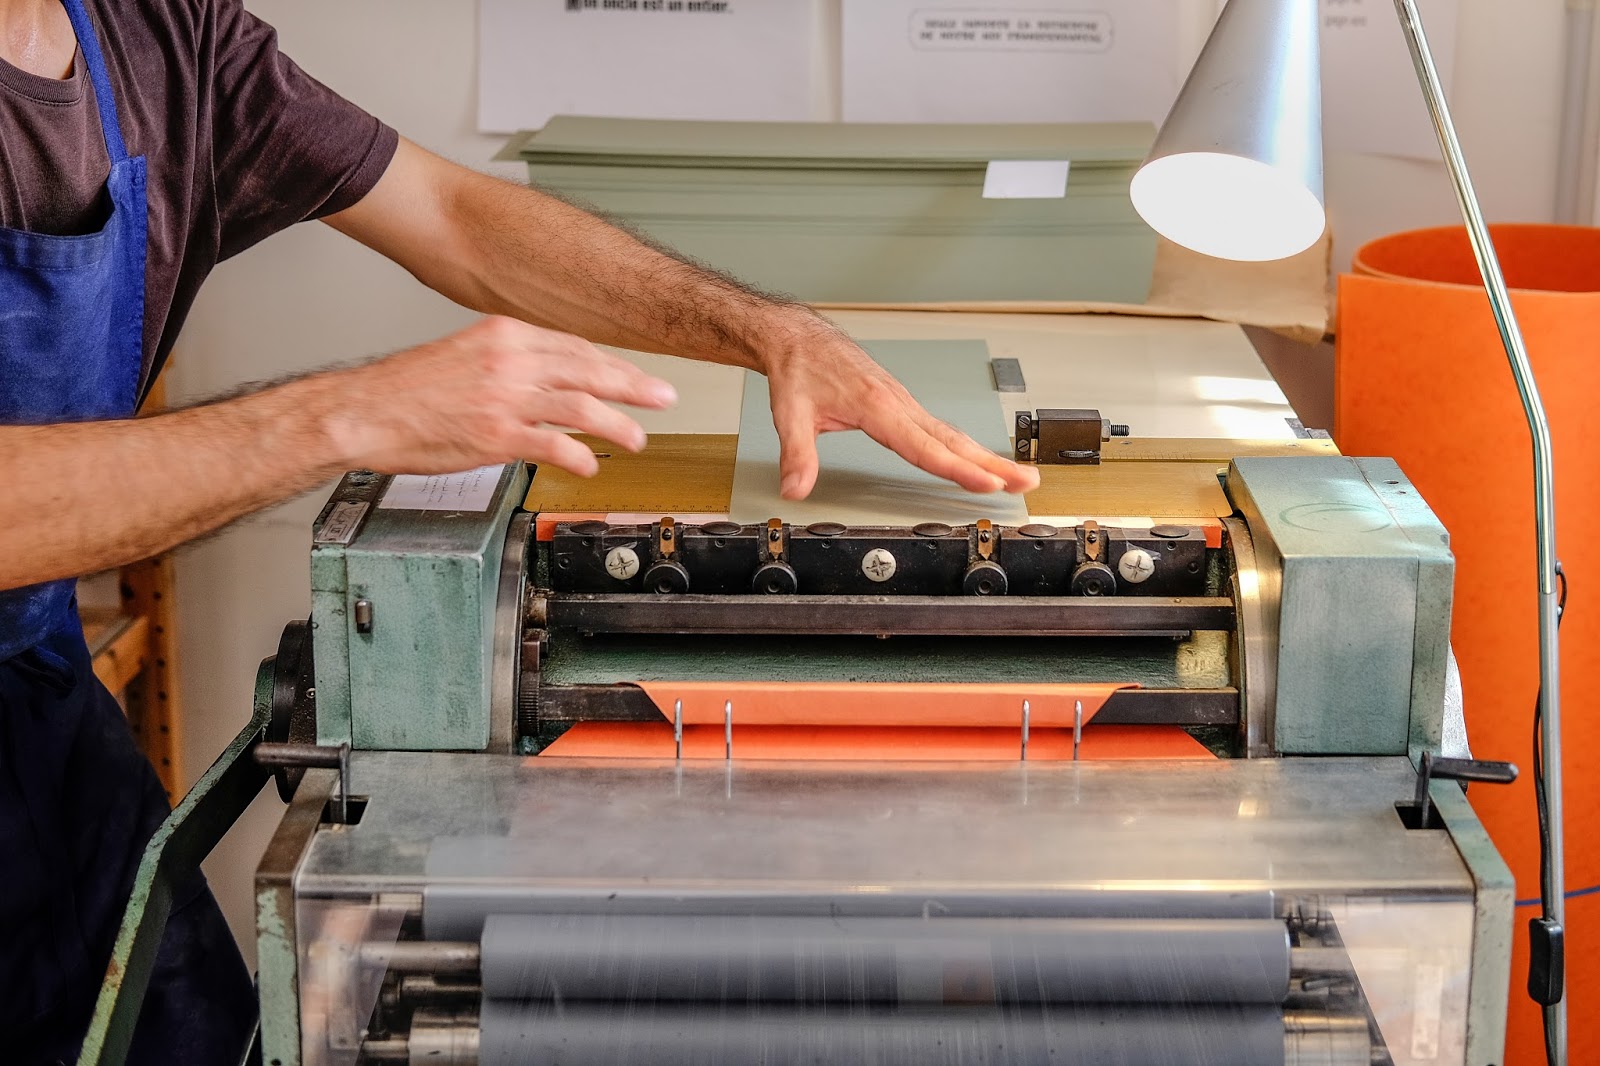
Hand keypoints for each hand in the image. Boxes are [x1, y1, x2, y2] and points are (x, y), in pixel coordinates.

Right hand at [328, 316, 676, 475]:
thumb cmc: (409, 390)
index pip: (574, 346)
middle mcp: (510, 360)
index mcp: (504, 334)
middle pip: (588, 370)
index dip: (612, 364)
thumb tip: (549, 378)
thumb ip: (510, 361)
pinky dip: (579, 456)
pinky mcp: (496, 435)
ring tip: (637, 438)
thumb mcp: (466, 354)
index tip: (636, 376)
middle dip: (633, 386)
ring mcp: (505, 398)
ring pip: (581, 406)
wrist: (366, 411)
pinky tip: (590, 466)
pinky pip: (553, 445)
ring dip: (617, 425)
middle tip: (664, 398)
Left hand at [761, 322, 1040, 499]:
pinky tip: (975, 458)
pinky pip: (940, 428)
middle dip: (993, 463)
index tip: (986, 484)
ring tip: (1018, 476)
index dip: (957, 469)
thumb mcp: (790, 414)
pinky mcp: (901, 403)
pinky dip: (964, 446)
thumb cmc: (800, 368)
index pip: (925, 447)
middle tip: (1026, 481)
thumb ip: (797, 454)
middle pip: (953, 440)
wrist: (799, 338)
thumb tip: (794, 487)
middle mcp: (899, 403)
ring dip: (987, 455)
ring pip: (952, 434)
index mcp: (878, 406)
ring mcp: (904, 402)